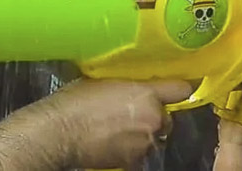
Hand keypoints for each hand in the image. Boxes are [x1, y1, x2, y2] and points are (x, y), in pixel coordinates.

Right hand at [39, 79, 191, 169]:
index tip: (181, 88)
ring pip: (153, 137)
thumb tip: (136, 85)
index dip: (180, 88)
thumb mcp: (106, 80)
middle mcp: (152, 118)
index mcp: (147, 94)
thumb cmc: (77, 102)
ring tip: (120, 130)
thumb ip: (129, 84)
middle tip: (134, 113)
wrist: (60, 132)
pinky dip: (132, 149)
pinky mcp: (134, 160)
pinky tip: (114, 142)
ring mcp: (145, 142)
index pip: (181, 89)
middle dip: (154, 116)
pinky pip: (141, 152)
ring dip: (143, 134)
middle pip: (165, 117)